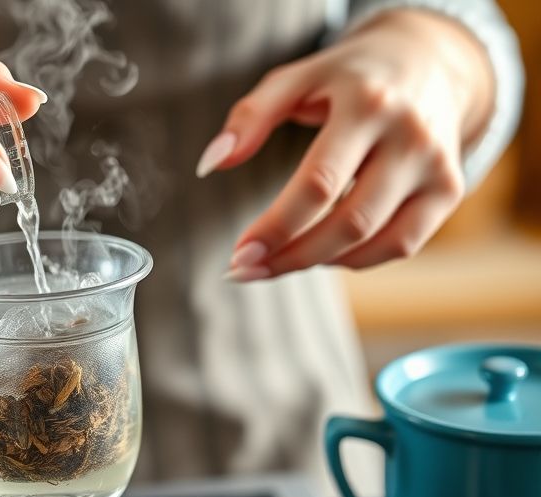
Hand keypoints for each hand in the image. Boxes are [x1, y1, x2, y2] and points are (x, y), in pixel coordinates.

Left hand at [198, 9, 493, 280]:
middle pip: (349, 222)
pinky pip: (402, 245)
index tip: (239, 255)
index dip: (276, 228)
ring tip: (275, 262)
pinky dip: (356, 260)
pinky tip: (321, 253)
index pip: (318, 184)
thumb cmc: (344, 79)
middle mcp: (410, 136)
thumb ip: (250, 117)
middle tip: (244, 270)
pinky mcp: (450, 190)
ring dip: (317, 263)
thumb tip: (210, 164)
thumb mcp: (295, 79)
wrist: (426, 63)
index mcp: (367, 104)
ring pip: (376, 241)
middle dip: (290, 256)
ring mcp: (437, 165)